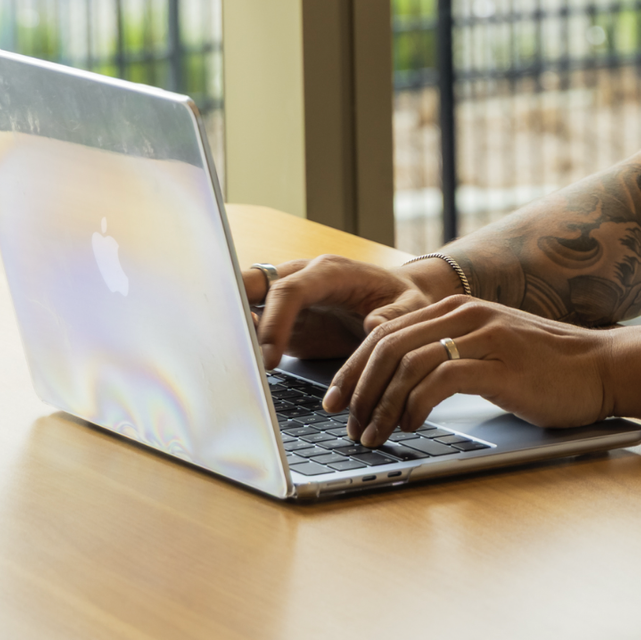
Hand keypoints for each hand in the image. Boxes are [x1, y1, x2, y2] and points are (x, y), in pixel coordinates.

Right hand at [245, 254, 442, 369]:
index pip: (290, 290)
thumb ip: (395, 316)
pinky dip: (242, 345)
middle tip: (228, 350)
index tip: (270, 359)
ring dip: (233, 329)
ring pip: (246, 302)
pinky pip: (255, 329)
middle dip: (233, 310)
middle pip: (252, 283)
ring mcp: (289, 300)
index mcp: (329, 272)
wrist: (401, 300)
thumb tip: (372, 326)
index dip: (274, 323)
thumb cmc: (406, 299)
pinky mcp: (284, 322)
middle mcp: (301, 279)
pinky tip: (241, 369)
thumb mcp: (412, 306)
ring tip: (229, 363)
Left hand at [323, 294, 616, 444]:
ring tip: (372, 435)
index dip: (352, 369)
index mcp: (458, 308)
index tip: (335, 402)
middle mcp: (467, 314)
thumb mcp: (486, 350)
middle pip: (387, 345)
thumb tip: (386, 352)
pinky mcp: (500, 364)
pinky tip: (410, 426)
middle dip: (357, 388)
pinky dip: (414, 405)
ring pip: (407, 363)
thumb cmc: (547, 368)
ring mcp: (484, 336)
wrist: (603, 368)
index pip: (385, 332)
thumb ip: (441, 347)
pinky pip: (440, 381)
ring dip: (380, 405)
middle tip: (345, 423)